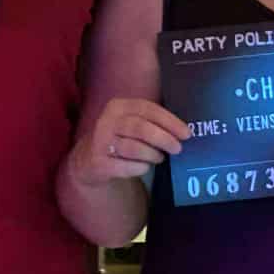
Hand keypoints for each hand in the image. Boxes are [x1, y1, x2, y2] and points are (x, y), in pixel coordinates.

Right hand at [71, 97, 190, 186]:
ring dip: (152, 155)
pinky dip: (140, 167)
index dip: (170, 122)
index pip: (148, 109)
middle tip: (177, 148)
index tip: (186, 134)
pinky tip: (144, 167)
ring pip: (134, 148)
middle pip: (142, 128)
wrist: (88, 159)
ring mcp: (100, 142)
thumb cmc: (120, 138)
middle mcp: (107, 121)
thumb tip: (182, 132)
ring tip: (158, 157)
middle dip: (164, 139)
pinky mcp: (98, 162)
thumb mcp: (131, 122)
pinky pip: (126, 166)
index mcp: (118, 106)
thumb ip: (152, 122)